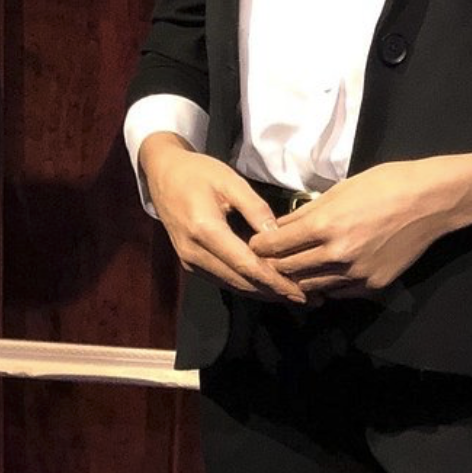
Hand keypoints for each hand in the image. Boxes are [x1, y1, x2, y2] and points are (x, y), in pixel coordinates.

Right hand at [140, 136, 305, 302]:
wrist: (163, 175)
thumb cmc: (197, 173)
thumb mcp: (230, 182)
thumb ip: (256, 209)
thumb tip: (278, 237)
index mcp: (204, 230)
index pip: (245, 265)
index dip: (274, 281)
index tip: (299, 291)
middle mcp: (194, 252)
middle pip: (240, 282)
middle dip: (274, 293)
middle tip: (308, 299)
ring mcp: (190, 261)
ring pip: (232, 285)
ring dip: (263, 293)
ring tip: (294, 297)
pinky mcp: (191, 264)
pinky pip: (224, 280)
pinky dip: (248, 285)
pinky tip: (270, 287)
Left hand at [248, 159, 457, 300]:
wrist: (431, 201)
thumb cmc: (386, 184)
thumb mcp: (340, 190)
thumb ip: (307, 212)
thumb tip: (280, 226)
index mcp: (325, 225)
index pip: (275, 245)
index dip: (261, 245)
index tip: (257, 243)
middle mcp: (337, 254)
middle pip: (287, 270)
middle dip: (275, 264)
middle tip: (270, 258)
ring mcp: (356, 273)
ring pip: (310, 285)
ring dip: (299, 277)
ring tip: (294, 268)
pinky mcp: (372, 285)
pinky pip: (337, 291)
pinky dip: (326, 284)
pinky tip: (325, 273)